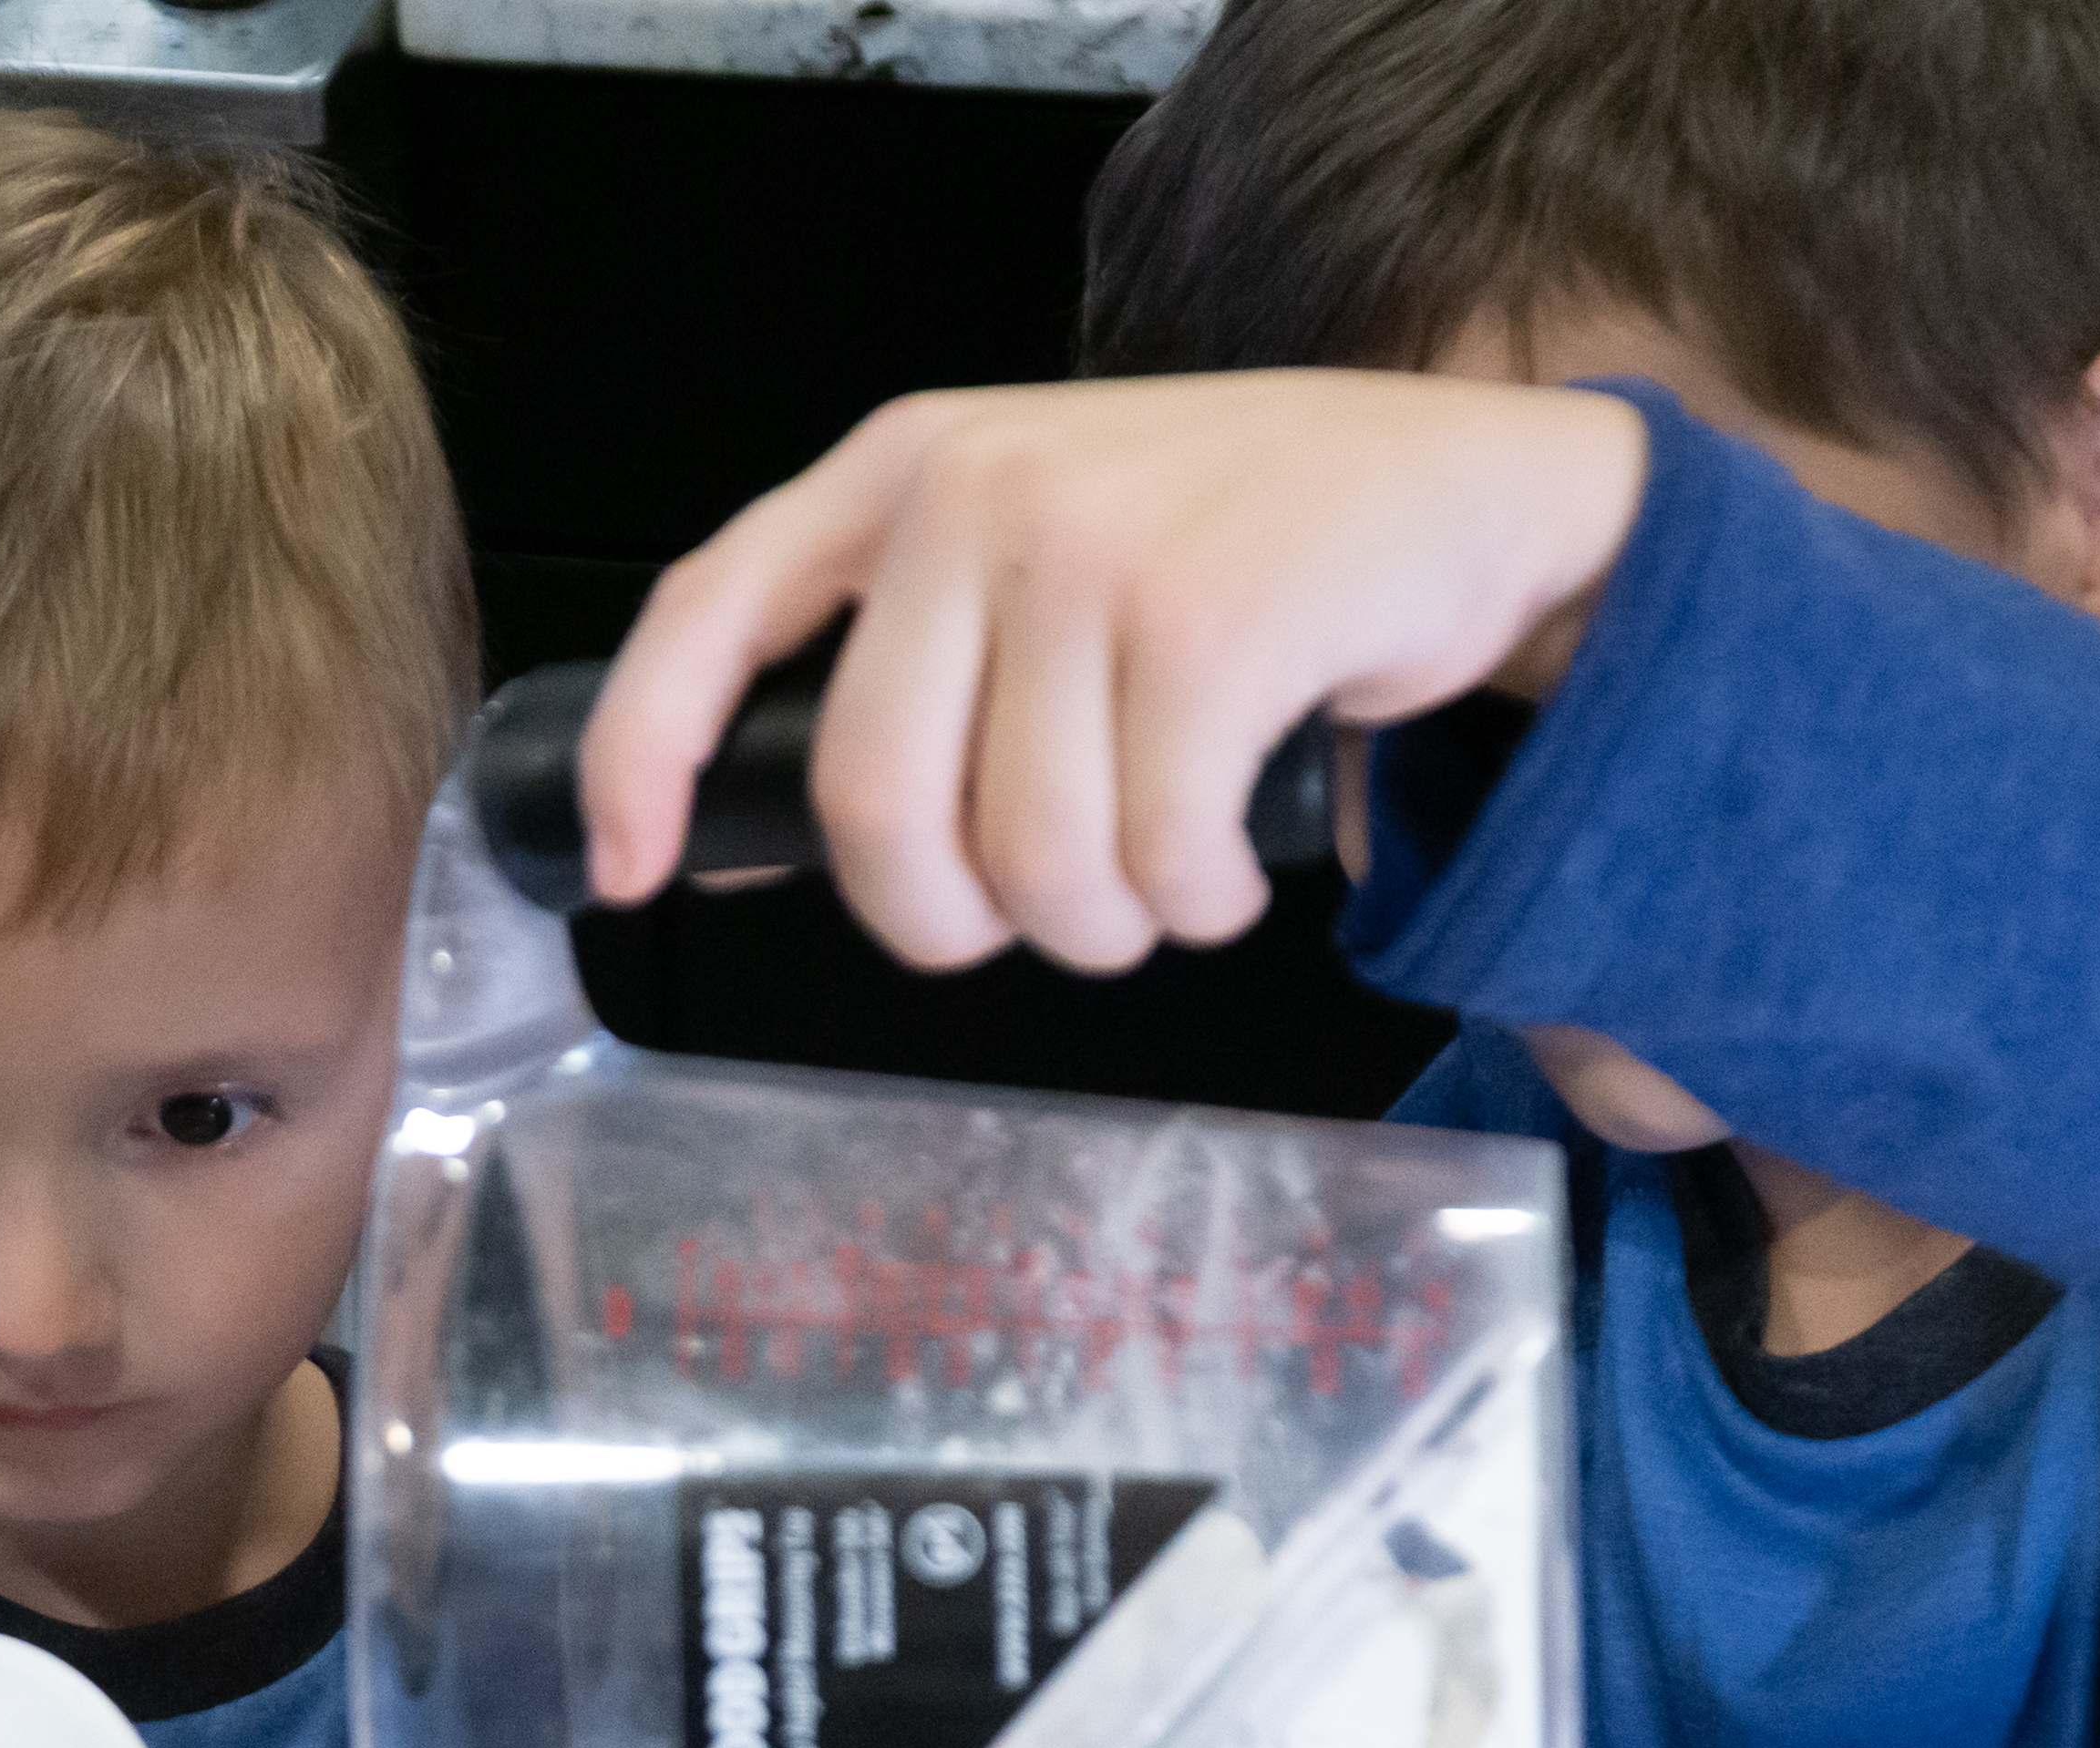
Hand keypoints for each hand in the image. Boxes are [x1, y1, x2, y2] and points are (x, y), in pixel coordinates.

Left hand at [581, 369, 1648, 973]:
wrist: (1468, 494)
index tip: (631, 871)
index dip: (644, 754)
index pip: (712, 607)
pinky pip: (1153, 856)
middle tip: (1027, 921)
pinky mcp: (1214, 622)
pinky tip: (1224, 866)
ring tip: (1160, 878)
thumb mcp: (1035, 561)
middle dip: (944, 920)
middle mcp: (981, 490)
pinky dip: (1193, 906)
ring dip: (1098, 927)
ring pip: (1025, 855)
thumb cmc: (1240, 551)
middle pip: (871, 801)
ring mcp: (1097, 548)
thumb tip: (719, 847)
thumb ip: (897, 670)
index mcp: (907, 469)